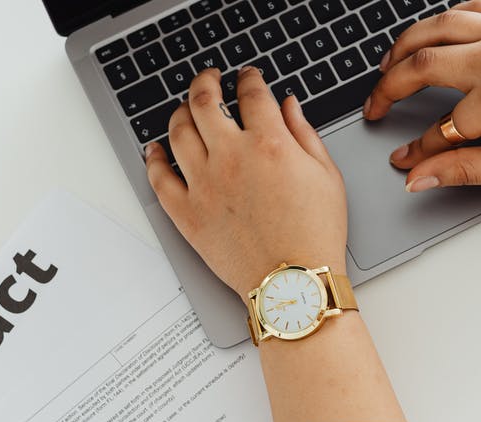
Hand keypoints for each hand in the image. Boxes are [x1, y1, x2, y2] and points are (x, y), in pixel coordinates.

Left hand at [145, 67, 346, 299]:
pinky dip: (153, 158)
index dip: (248, 78)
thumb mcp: (327, 177)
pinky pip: (158, 178)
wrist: (292, 284)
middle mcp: (231, 158)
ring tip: (185, 109)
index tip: (247, 77)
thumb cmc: (315, 235)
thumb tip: (288, 106)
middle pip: (205, 102)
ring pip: (178, 132)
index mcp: (269, 144)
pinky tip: (155, 150)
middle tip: (209, 79)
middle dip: (206, 82)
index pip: (251, 94)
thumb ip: (304, 134)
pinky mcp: (186, 213)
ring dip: (180, 112)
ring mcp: (204, 185)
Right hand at [363, 0, 480, 190]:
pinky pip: (472, 7)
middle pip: (424, 62)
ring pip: (439, 25)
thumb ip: (460, 170)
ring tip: (389, 66)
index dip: (419, 147)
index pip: (442, 124)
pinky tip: (430, 38)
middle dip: (390, 86)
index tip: (403, 157)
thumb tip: (416, 176)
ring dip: (406, 45)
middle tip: (376, 104)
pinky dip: (445, 20)